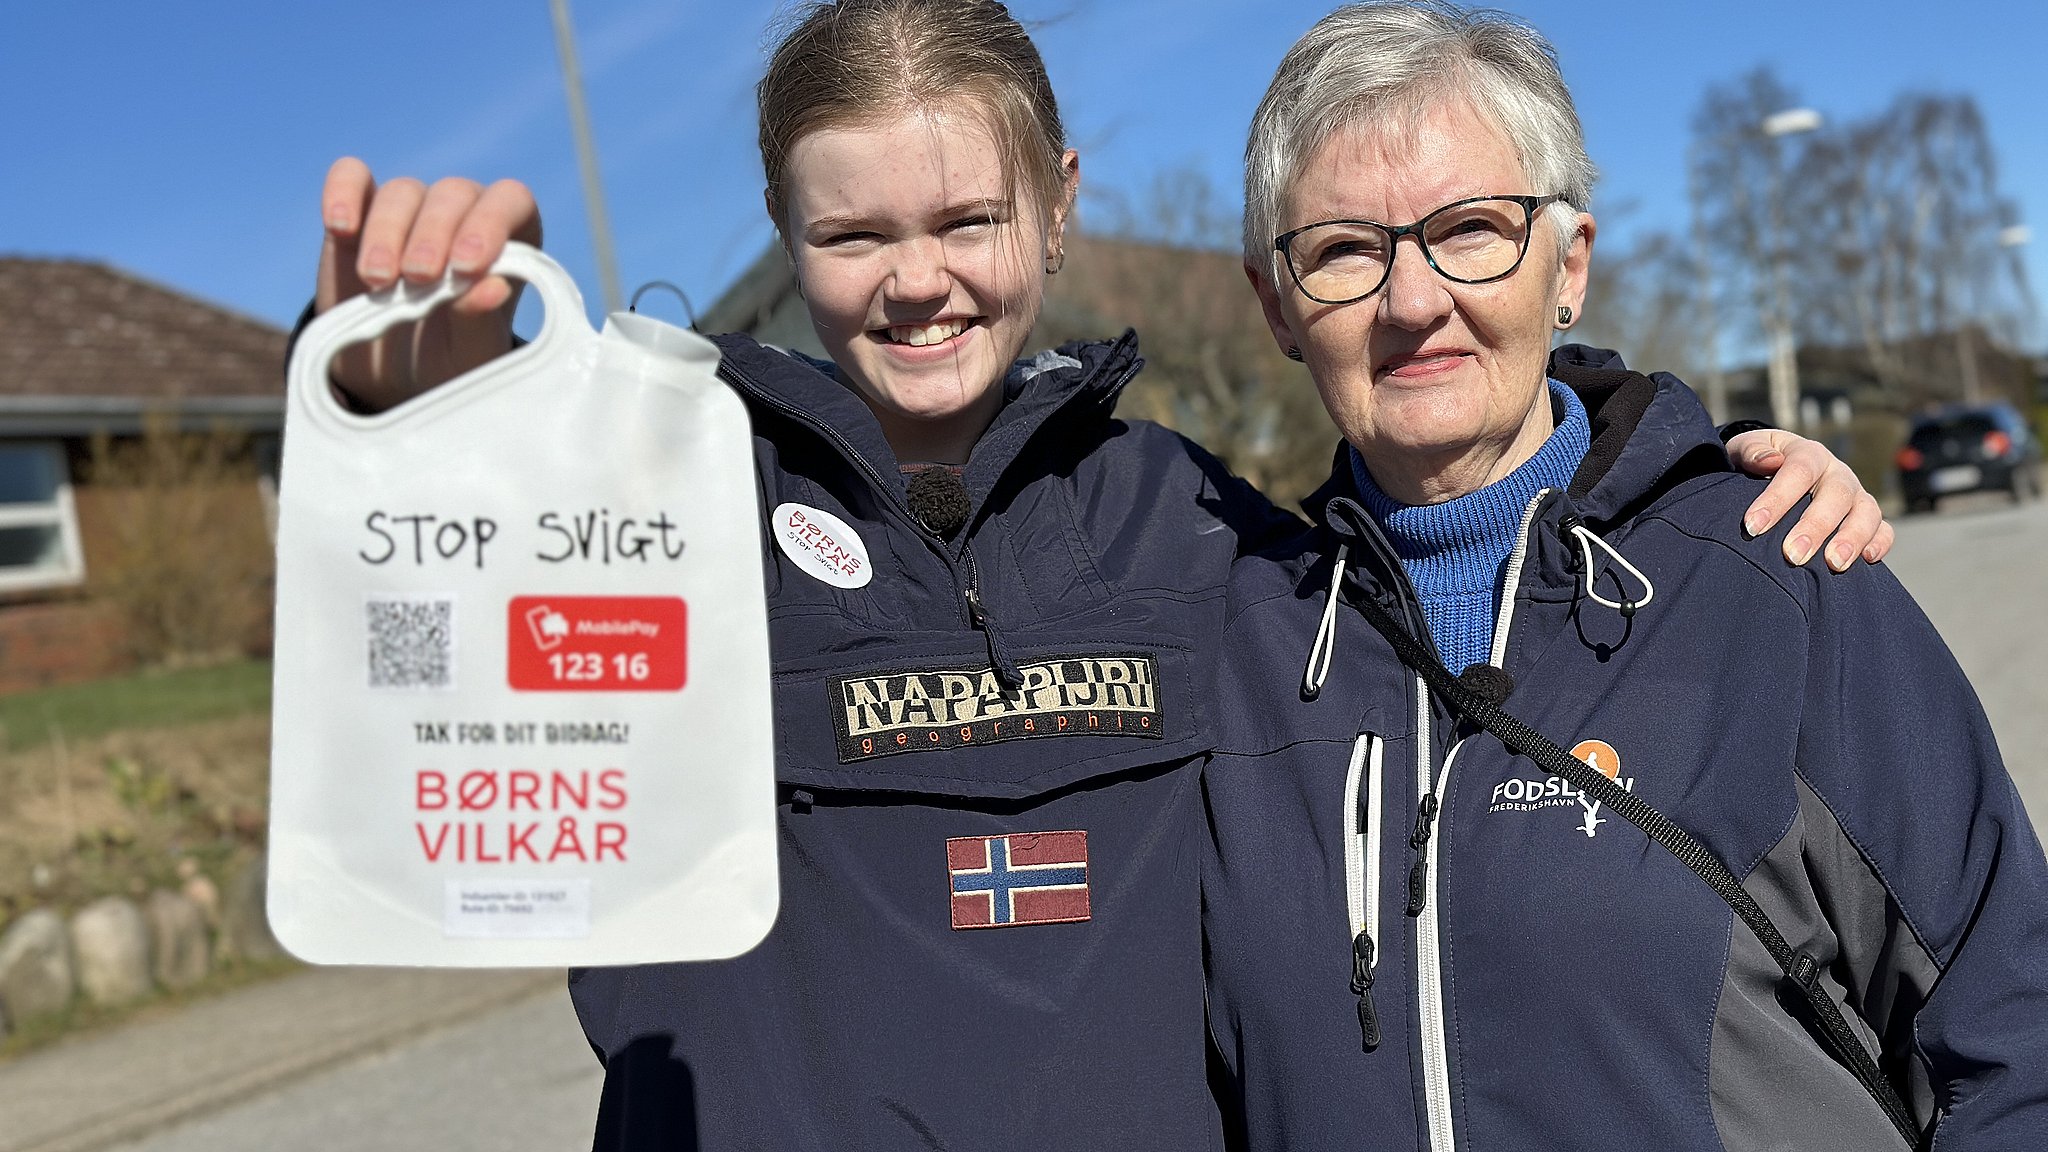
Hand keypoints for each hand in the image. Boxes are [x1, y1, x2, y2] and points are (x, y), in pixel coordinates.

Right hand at [315, 157, 541, 410]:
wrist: (398, 376)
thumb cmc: (452, 356)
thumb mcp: (472, 350)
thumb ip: (483, 317)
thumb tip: (495, 287)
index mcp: (507, 239)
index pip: (511, 201)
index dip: (490, 223)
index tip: (467, 266)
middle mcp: (462, 213)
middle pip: (452, 194)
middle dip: (433, 234)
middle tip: (418, 278)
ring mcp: (410, 209)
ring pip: (402, 192)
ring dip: (388, 232)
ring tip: (379, 280)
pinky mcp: (360, 211)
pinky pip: (351, 177)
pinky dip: (343, 192)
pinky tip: (340, 226)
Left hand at [1726, 429, 1893, 569]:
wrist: (1774, 472)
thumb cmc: (1755, 466)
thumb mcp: (1744, 451)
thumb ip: (1751, 452)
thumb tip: (1769, 461)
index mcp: (1808, 453)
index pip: (1799, 470)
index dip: (1778, 498)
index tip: (1753, 526)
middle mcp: (1836, 473)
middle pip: (1836, 494)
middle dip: (1815, 526)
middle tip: (1792, 555)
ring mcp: (1856, 495)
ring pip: (1866, 511)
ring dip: (1852, 538)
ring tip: (1834, 563)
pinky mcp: (1866, 517)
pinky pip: (1883, 528)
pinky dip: (1880, 542)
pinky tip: (1868, 559)